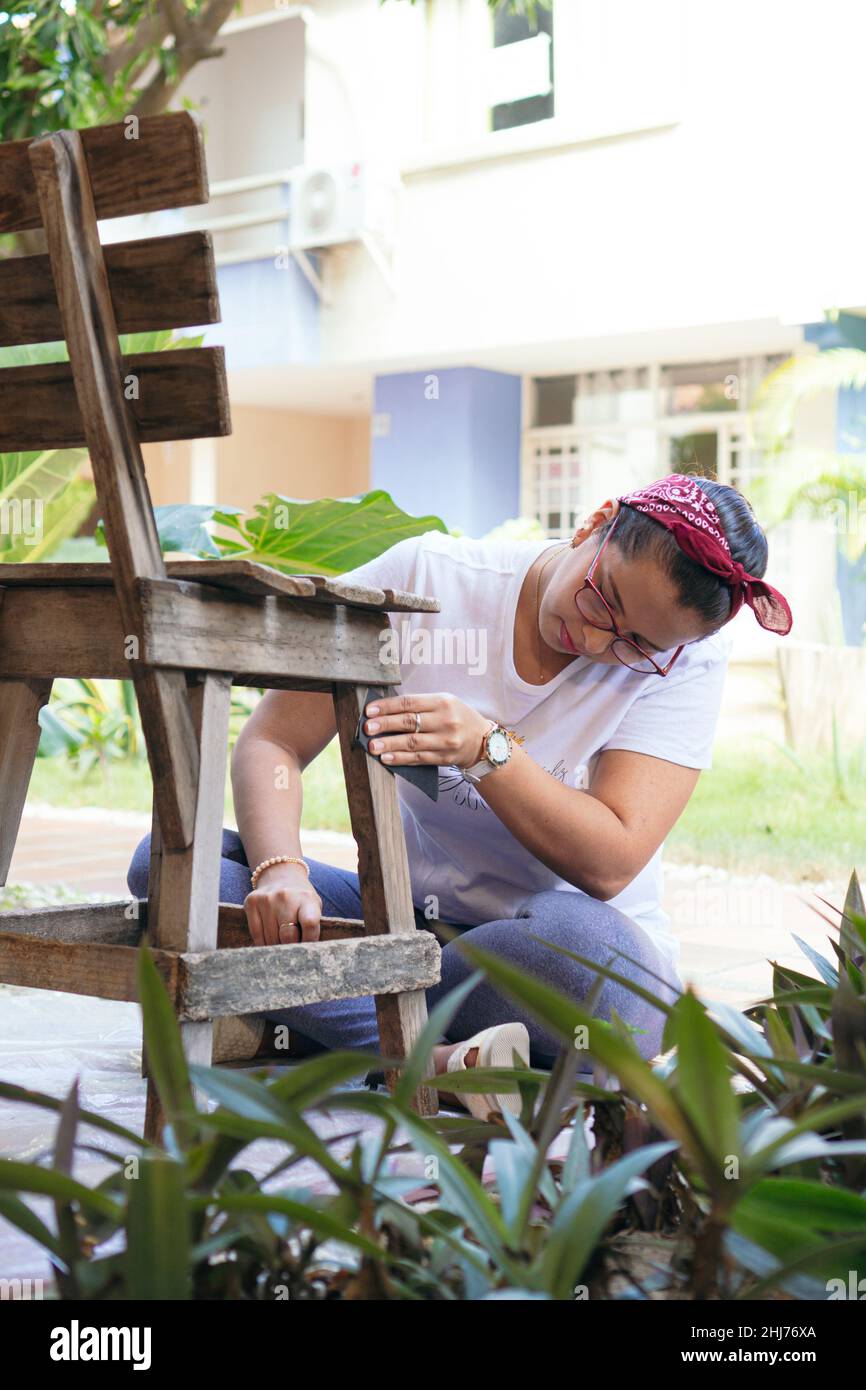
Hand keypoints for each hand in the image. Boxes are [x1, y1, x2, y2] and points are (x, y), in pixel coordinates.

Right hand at [244, 865, 322, 944]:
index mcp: (307, 899)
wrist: (280, 874)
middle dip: (291, 947)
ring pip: (270, 939)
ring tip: (281, 941)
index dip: (309, 941)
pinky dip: (263, 943)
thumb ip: (311, 927)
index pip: (310, 924)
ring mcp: (267, 899)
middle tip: (292, 949)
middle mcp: (286, 897)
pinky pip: (256, 935)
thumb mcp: (313, 907)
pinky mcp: (251, 902)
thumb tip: (303, 955)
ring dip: (276, 946)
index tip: (308, 949)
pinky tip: (269, 940)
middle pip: (287, 936)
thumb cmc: (301, 899)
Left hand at [363, 692, 490, 767]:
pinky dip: (401, 759)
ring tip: (372, 746)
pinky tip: (387, 758)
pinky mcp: (444, 758)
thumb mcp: (444, 703)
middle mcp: (445, 720)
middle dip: (385, 725)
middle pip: (409, 722)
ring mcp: (446, 741)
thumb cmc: (456, 717)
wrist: (482, 740)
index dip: (387, 707)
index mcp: (443, 701)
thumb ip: (419, 705)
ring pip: (412, 743)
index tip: (370, 711)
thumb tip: (385, 711)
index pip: (409, 703)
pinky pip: (418, 758)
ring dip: (389, 745)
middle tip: (367, 728)